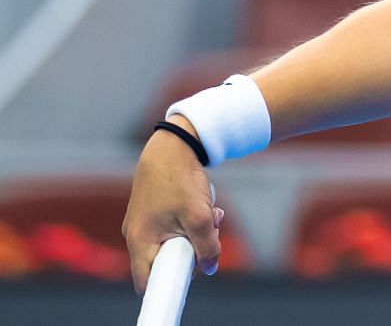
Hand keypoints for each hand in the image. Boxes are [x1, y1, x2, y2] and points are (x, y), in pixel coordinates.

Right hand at [125, 128, 224, 294]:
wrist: (172, 146)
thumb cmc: (179, 180)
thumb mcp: (199, 216)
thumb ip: (207, 246)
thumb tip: (210, 268)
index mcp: (140, 242)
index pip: (147, 281)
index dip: (169, 284)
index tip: (192, 275)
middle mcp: (136, 236)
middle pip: (166, 262)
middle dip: (193, 252)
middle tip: (211, 233)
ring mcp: (143, 224)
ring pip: (175, 243)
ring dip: (197, 233)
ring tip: (213, 214)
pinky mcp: (153, 213)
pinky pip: (174, 228)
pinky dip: (192, 221)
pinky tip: (206, 206)